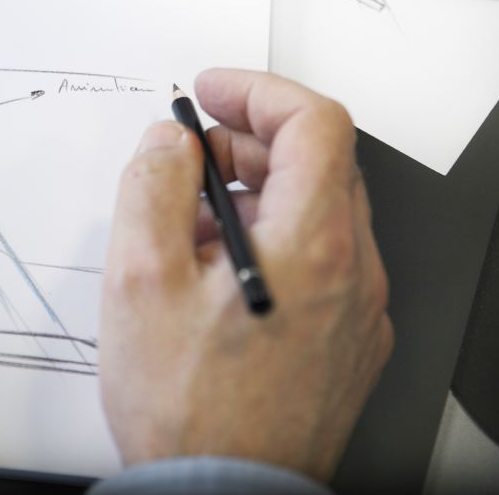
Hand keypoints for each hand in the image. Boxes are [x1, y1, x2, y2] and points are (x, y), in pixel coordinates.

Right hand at [98, 68, 391, 481]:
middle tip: (188, 156)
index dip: (257, 92)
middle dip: (248, 142)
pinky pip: (320, 262)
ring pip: (317, 213)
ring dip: (256, 193)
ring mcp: (358, 312)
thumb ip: (152, 187)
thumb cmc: (188, 406)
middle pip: (319, 163)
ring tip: (187, 224)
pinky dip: (272, 239)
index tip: (212, 94)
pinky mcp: (347, 343)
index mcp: (315, 245)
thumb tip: (168, 143)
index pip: (314, 122)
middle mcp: (354, 273)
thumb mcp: (140, 278)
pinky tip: (215, 273)